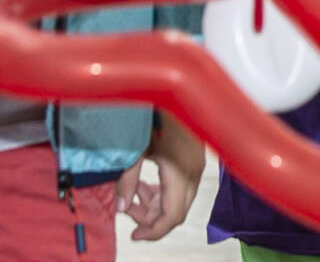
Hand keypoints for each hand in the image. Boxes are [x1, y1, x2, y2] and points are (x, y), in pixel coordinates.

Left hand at [116, 117, 203, 241]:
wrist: (169, 83)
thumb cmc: (150, 111)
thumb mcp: (133, 147)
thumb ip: (127, 180)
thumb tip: (121, 207)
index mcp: (181, 170)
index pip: (172, 215)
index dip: (153, 231)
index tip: (134, 236)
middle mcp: (195, 170)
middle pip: (178, 210)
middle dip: (151, 217)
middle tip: (127, 210)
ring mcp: (197, 162)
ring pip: (180, 198)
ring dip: (156, 203)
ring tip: (133, 193)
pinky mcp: (195, 155)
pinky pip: (182, 184)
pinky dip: (163, 190)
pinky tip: (145, 182)